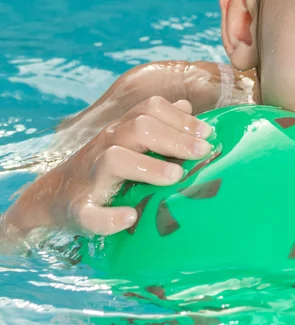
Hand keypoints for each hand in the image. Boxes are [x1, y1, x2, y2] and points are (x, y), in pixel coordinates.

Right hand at [40, 97, 211, 235]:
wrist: (56, 198)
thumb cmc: (106, 169)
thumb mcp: (130, 143)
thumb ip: (159, 125)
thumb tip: (186, 106)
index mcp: (122, 131)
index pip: (150, 109)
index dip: (180, 119)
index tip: (208, 134)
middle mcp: (106, 146)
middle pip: (139, 128)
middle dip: (175, 138)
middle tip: (203, 152)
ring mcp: (91, 177)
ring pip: (115, 159)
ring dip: (149, 168)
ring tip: (176, 177)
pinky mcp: (79, 209)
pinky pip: (90, 213)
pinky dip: (109, 217)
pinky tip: (130, 218)